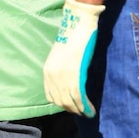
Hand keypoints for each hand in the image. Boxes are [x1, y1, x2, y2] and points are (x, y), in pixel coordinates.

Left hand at [43, 0, 105, 116]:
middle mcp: (52, 75)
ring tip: (89, 114)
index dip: (62, 104)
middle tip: (83, 114)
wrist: (77, 23)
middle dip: (73, 110)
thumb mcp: (62, 57)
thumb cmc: (73, 37)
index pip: (51, 96)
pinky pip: (79, 95)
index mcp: (47, 70)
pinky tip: (91, 110)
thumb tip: (72, 84)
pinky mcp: (75, 73)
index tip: (72, 108)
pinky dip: (85, 105)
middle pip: (61, 101)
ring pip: (70, 101)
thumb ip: (64, 71)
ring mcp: (63, 75)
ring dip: (80, 110)